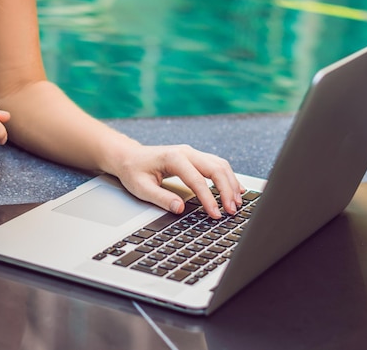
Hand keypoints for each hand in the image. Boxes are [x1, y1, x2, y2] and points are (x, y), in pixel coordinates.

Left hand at [112, 144, 244, 218]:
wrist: (130, 156)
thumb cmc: (134, 170)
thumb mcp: (141, 187)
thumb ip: (160, 198)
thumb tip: (180, 208)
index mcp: (173, 158)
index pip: (197, 180)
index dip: (208, 199)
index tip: (215, 214)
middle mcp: (187, 152)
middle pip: (216, 169)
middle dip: (227, 190)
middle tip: (231, 210)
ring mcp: (192, 153)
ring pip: (220, 165)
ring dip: (231, 183)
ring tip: (236, 203)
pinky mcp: (196, 157)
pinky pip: (217, 165)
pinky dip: (228, 177)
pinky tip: (236, 189)